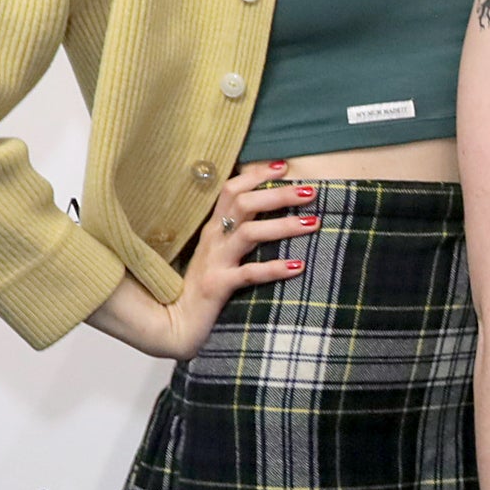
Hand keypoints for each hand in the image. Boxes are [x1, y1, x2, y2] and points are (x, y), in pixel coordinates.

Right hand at [156, 162, 317, 357]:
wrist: (176, 324)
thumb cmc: (204, 287)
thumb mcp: (220, 255)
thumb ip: (238, 234)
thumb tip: (270, 217)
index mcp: (214, 229)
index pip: (232, 190)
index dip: (256, 175)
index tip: (285, 165)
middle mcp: (213, 240)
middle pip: (243, 204)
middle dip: (278, 194)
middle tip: (311, 191)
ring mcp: (214, 262)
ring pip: (248, 233)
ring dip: (282, 225)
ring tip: (313, 223)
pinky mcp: (218, 286)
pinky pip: (249, 274)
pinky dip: (274, 269)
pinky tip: (298, 266)